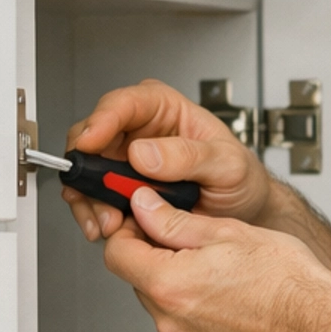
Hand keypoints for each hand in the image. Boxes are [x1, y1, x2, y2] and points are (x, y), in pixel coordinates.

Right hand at [63, 78, 274, 242]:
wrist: (244, 212)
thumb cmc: (240, 178)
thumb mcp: (228, 164)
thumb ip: (189, 156)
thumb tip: (144, 153)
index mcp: (164, 109)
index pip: (123, 103)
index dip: (101, 121)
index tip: (90, 143)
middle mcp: (138, 130)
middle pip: (92, 137)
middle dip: (89, 170)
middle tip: (100, 195)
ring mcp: (126, 161)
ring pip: (87, 172)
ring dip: (90, 200)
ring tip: (109, 222)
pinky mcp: (121, 190)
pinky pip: (94, 199)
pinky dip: (97, 215)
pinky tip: (112, 228)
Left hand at [102, 183, 330, 331]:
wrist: (325, 327)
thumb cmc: (290, 282)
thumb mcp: (229, 233)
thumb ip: (174, 222)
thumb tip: (144, 208)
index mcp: (170, 284)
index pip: (116, 254)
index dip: (127, 232)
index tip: (142, 223)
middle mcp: (172, 323)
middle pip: (141, 282)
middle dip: (159, 261)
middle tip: (198, 247)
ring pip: (167, 309)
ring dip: (182, 290)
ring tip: (226, 278)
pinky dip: (202, 318)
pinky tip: (233, 305)